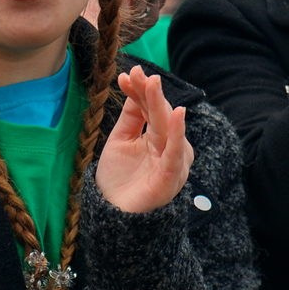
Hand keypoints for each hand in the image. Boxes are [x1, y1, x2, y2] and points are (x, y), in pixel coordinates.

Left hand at [95, 67, 192, 214]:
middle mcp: (169, 148)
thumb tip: (132, 83)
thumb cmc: (120, 179)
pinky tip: (176, 115)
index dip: (140, 91)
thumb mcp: (121, 140)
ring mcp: (171, 163)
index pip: (151, 109)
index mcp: (159, 138)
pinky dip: (176, 134)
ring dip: (161, 106)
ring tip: (153, 85)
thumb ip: (131, 115)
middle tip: (140, 74)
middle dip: (150, 93)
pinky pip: (175, 154)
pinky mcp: (169, 178)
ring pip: (168, 130)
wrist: (112, 215)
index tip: (127, 74)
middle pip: (160, 116)